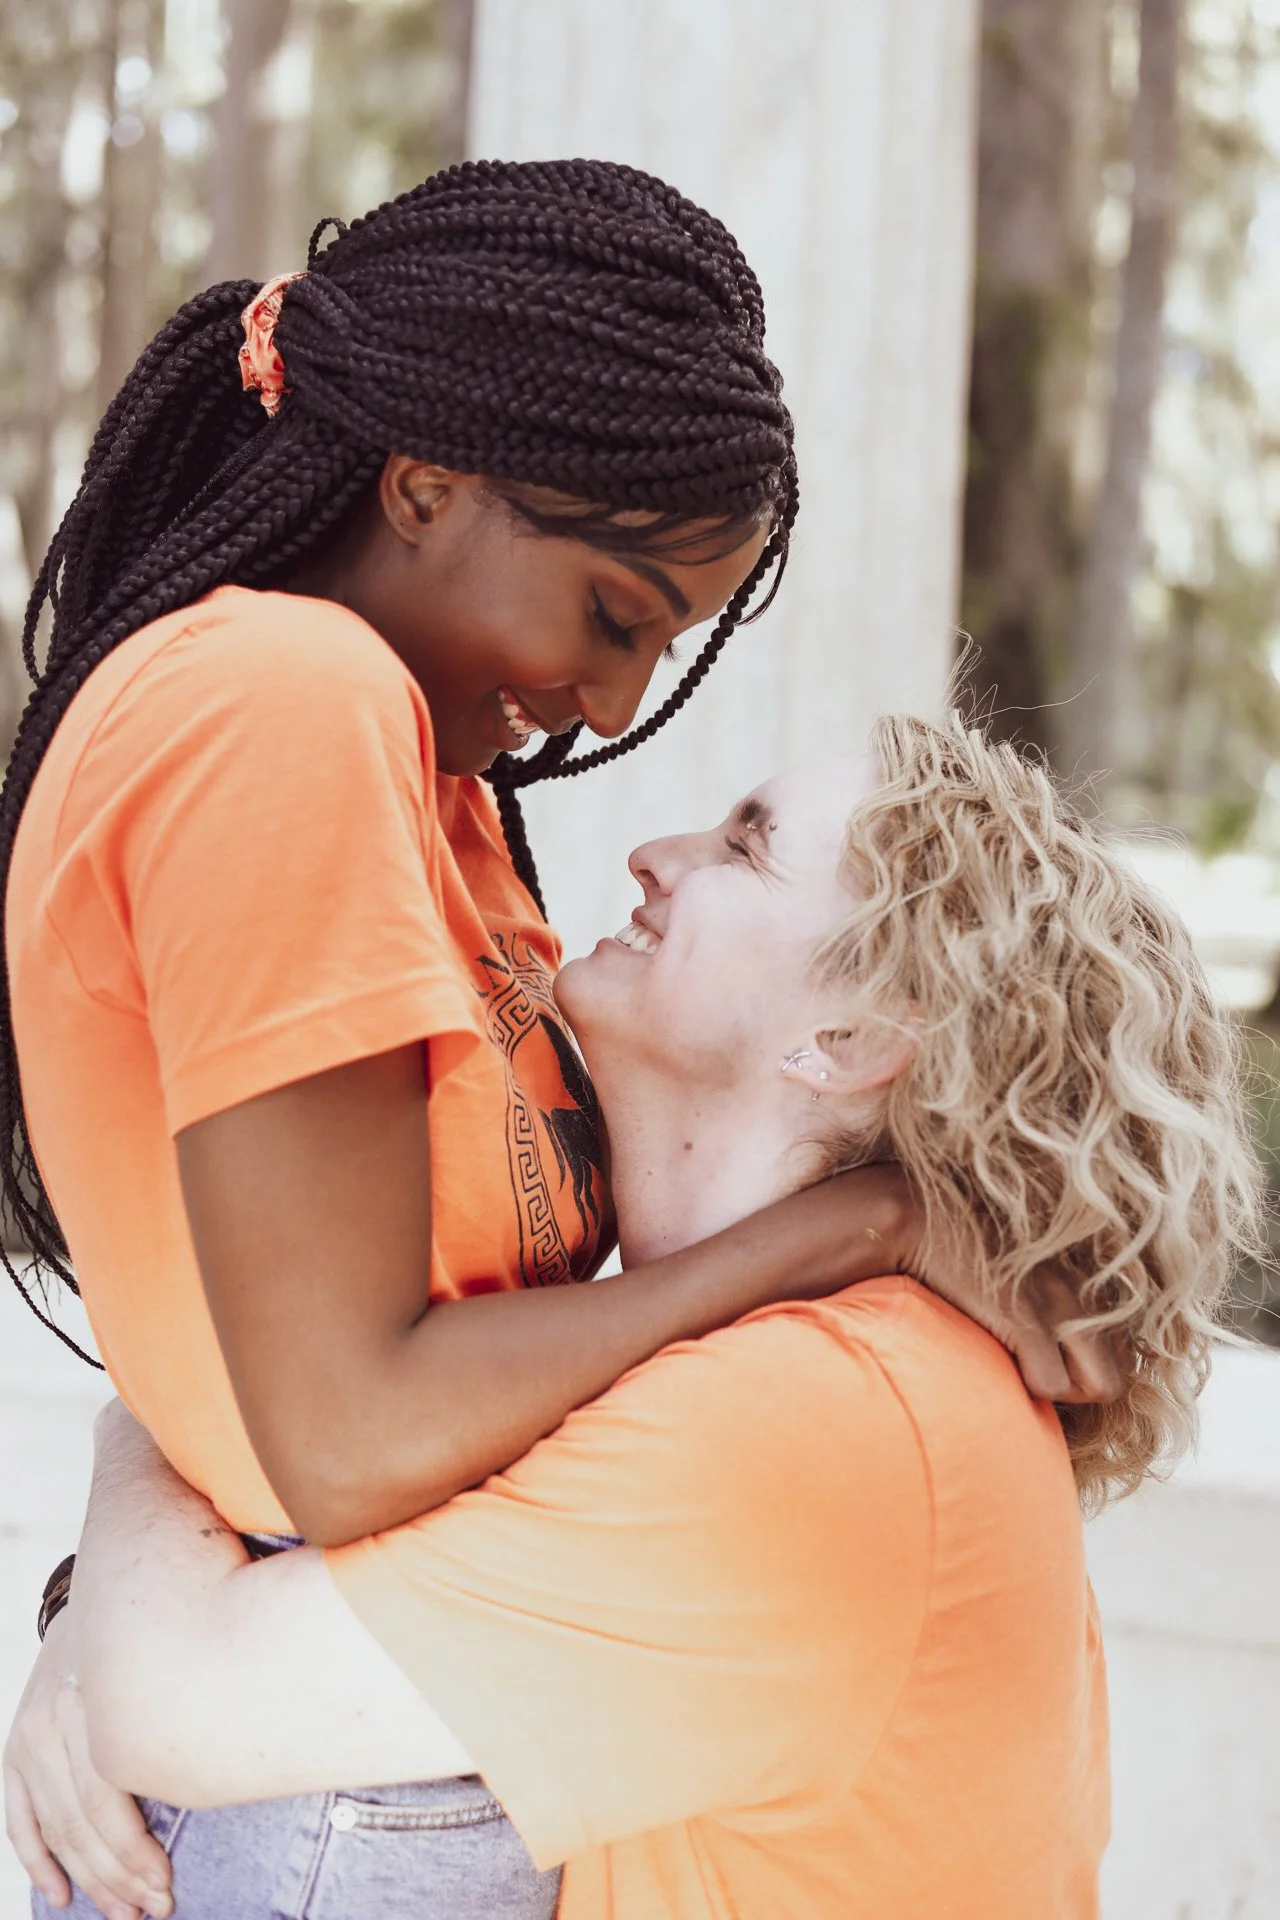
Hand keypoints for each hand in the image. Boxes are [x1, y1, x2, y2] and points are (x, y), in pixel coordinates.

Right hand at [2, 1615, 172, 1919]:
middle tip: (155, 1909)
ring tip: (124, 1912)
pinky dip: (39, 1862)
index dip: (137, 1852)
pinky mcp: (12, 1749)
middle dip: (120, 1876)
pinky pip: (19, 1819)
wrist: (96, 1593)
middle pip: (83, 1824)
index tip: (168, 1885)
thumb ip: (165, 1724)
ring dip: (90, 1879)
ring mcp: (26, 1737)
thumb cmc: (148, 1634)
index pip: (110, 1802)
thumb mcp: (162, 1666)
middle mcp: (52, 1721)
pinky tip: (62, 1896)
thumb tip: (206, 1788)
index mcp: (92, 1702)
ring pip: (57, 1828)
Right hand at [896, 1202, 1124, 1404]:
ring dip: (1064, 1391)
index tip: (1049, 1361)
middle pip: (1120, 1375)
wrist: (919, 1221)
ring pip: (1102, 1386)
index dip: (1087, 1371)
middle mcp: (1084, 1292)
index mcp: (1086, 1281)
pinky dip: (1028, 1387)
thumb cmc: (964, 1256)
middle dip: (1083, 1388)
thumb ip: (1053, 1301)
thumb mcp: (1026, 1272)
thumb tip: (1058, 1351)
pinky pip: (1051, 1383)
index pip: (1126, 1354)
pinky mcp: (1025, 1318)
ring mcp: (1059, 1304)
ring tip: (1023, 1370)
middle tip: (1037, 1372)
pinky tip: (999, 1362)